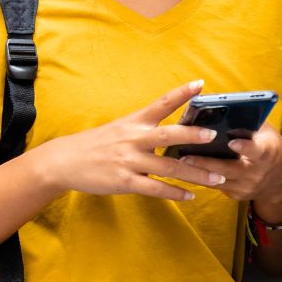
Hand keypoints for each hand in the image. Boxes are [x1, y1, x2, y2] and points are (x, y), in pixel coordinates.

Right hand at [37, 80, 231, 200]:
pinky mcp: (124, 181)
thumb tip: (170, 134)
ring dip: (195, 173)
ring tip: (217, 177)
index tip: (200, 84)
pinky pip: (155, 188)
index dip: (181, 93)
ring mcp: (129, 161)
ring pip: (168, 166)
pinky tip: (189, 196)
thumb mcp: (118, 129)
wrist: (63, 161)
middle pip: (168, 134)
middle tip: (214, 136)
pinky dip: (174, 193)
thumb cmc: (94, 145)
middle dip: (192, 135)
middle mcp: (133, 139)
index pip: (161, 104)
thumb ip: (143, 130)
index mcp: (133, 122)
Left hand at [177, 122, 281, 204]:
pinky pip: (214, 186)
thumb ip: (249, 120)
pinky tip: (183, 170)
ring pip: (217, 181)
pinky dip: (198, 178)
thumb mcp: (266, 131)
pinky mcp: (235, 195)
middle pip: (230, 170)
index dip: (245, 147)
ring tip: (178, 162)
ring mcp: (245, 187)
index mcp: (267, 153)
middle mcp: (256, 173)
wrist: (280, 180)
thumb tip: (224, 104)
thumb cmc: (268, 146)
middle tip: (186, 156)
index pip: (256, 151)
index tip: (231, 142)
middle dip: (207, 163)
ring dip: (196, 172)